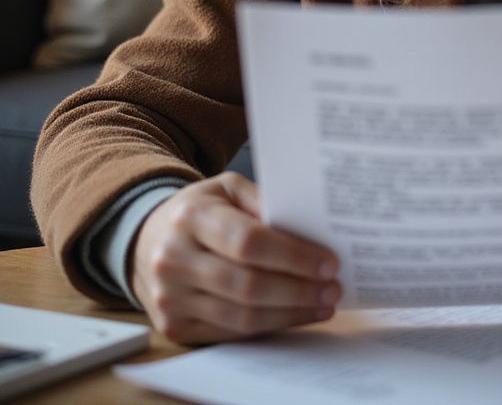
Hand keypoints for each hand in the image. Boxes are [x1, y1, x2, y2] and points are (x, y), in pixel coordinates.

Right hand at [130, 172, 341, 344]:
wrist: (147, 240)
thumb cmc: (201, 210)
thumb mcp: (228, 189)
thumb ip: (263, 201)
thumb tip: (308, 224)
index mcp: (191, 217)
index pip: (249, 242)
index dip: (293, 256)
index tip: (328, 262)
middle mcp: (174, 260)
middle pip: (247, 286)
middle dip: (298, 290)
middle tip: (333, 289)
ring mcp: (170, 299)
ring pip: (241, 317)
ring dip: (290, 313)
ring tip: (323, 305)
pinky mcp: (174, 327)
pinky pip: (230, 334)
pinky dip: (269, 328)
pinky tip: (295, 315)